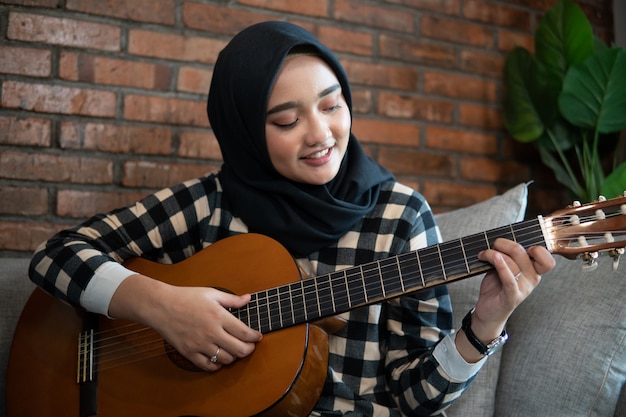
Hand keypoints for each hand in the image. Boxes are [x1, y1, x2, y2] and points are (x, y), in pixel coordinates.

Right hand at [109, 274, 262, 370]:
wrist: (161, 306)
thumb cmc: (185, 297)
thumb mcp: (211, 293)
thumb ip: (232, 299)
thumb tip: (248, 298)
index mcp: (218, 316)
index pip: (244, 333)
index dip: (255, 337)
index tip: (258, 337)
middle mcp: (211, 332)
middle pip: (239, 350)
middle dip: (248, 349)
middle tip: (249, 346)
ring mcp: (200, 345)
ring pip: (225, 359)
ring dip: (234, 357)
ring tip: (234, 350)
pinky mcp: (189, 353)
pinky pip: (208, 366)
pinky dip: (217, 365)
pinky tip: (219, 358)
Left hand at [472, 238, 554, 339]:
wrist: (488, 311)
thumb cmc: (496, 287)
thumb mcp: (504, 267)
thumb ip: (508, 255)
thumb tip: (500, 239)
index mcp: (534, 271)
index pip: (547, 260)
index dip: (538, 249)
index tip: (520, 245)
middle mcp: (532, 280)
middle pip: (523, 253)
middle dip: (504, 244)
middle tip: (493, 245)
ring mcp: (523, 289)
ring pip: (512, 263)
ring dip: (493, 254)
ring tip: (483, 255)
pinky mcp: (512, 297)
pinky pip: (509, 279)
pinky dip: (501, 266)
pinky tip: (493, 258)